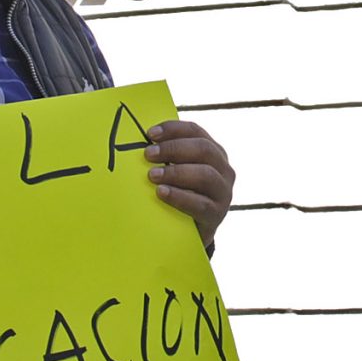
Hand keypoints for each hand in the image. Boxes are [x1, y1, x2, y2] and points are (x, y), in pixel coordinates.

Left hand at [145, 120, 234, 249]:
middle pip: (203, 150)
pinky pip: (201, 203)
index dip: (173, 129)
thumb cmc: (179, 193)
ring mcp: (223, 193)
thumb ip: (166, 156)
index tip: (150, 134)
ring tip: (152, 175)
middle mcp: (223, 169)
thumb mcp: (176, 172)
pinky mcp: (217, 214)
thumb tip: (138, 139)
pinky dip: (180, 196)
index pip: (195, 131)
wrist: (189, 231)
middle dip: (174, 149)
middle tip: (148, 154)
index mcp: (213, 152)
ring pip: (205, 175)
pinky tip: (161, 193)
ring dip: (176, 172)